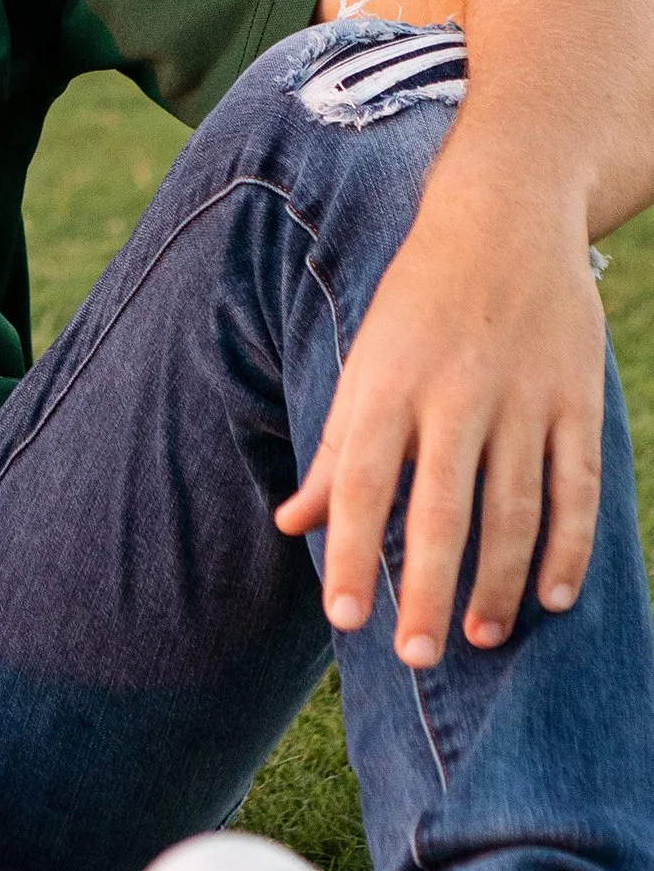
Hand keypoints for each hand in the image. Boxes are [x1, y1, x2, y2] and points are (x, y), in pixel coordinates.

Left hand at [274, 163, 605, 667]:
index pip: (365, 485)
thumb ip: (336, 449)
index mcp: (388, 384)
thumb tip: (294, 523)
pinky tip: (552, 597)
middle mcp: (454, 393)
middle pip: (441, 508)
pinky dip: (569, 545)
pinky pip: (576, 484)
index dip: (355, 555)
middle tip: (416, 658)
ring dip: (498, 582)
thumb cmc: (418, 300)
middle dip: (429, 590)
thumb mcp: (364, 361)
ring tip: (481, 639)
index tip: (346, 620)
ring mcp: (521, 396)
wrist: (506, 213)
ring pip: (513, 508)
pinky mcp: (576, 396)